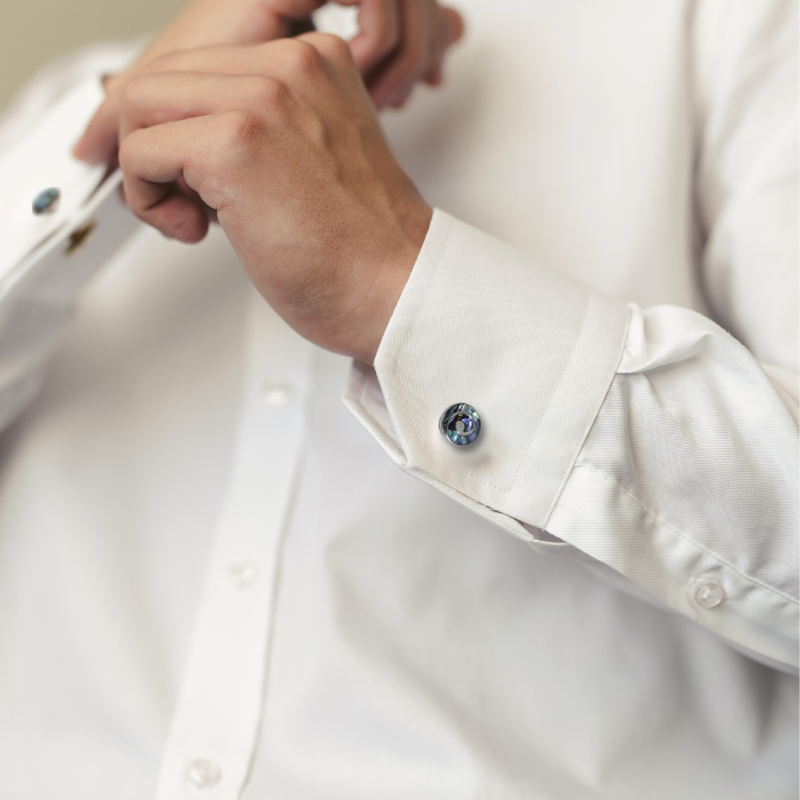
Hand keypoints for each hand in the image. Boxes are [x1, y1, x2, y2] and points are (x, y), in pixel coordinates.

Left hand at [116, 34, 431, 364]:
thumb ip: (266, 125)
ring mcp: (262, 98)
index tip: (182, 173)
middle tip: (184, 201)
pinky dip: (149, 199)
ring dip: (149, 170)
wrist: (395, 289)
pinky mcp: (234, 143)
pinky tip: (197, 230)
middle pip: (164, 77)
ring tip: (194, 217)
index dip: (178, 125)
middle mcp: (289, 64)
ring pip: (140, 104)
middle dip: (153, 144)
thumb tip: (186, 134)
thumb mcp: (316, 155)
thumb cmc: (360, 248)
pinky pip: (140, 151)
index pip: (202, 65)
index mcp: (314, 60)